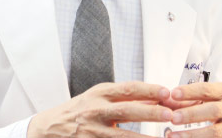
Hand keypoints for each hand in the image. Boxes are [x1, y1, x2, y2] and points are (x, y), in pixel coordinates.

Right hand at [27, 81, 173, 137]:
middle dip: (150, 112)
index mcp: (100, 93)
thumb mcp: (99, 98)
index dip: (148, 89)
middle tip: (171, 114)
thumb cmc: (80, 110)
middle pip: (127, 110)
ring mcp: (93, 131)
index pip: (128, 88)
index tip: (166, 91)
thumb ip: (125, 98)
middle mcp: (96, 110)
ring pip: (123, 136)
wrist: (51, 128)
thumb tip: (156, 97)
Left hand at [165, 82, 221, 137]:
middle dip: (191, 114)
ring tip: (173, 136)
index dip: (189, 91)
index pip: (207, 90)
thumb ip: (193, 99)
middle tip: (173, 118)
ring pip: (215, 132)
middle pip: (212, 111)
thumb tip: (166, 100)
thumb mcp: (217, 98)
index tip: (173, 94)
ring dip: (193, 135)